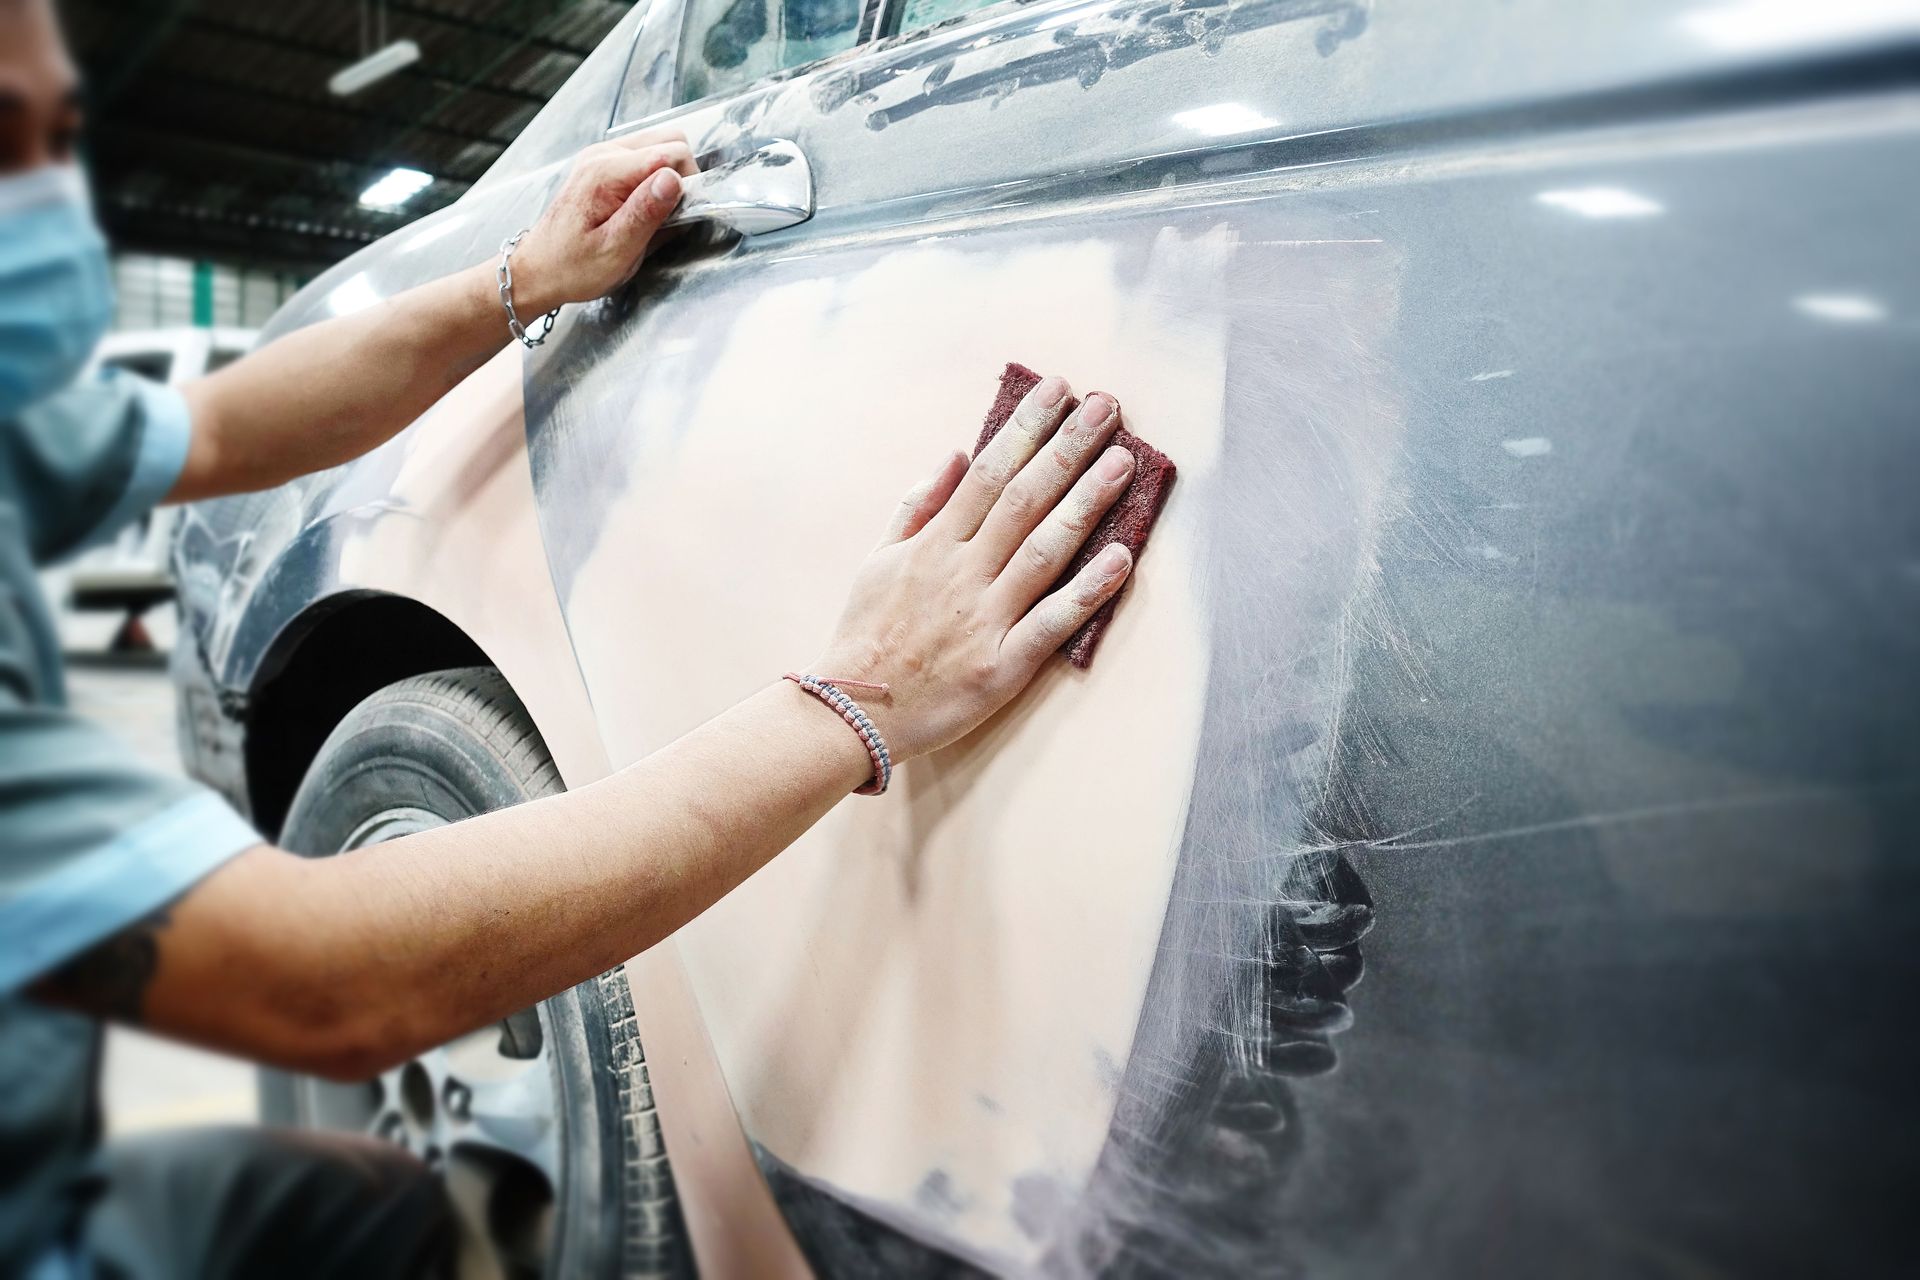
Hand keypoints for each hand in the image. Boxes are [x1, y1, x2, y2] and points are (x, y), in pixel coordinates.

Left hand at [505, 127, 698, 314]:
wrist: (539, 268)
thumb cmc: (574, 266)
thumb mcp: (616, 250)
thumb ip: (646, 213)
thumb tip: (674, 179)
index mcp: (606, 172)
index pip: (673, 154)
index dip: (685, 186)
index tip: (674, 218)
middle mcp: (604, 154)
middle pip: (671, 141)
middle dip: (682, 179)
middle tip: (668, 216)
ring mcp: (603, 155)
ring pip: (661, 145)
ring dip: (669, 178)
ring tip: (653, 214)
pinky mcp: (605, 163)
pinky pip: (646, 157)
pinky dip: (655, 180)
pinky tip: (642, 208)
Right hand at [811, 375, 1137, 762]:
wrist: (852, 713)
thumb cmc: (865, 636)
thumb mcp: (877, 560)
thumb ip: (917, 506)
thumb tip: (954, 454)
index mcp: (933, 545)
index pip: (987, 473)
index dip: (1026, 429)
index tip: (1057, 391)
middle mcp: (962, 573)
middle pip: (1022, 499)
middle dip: (1067, 448)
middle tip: (1107, 407)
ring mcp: (985, 618)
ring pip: (1043, 549)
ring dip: (1086, 502)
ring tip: (1123, 462)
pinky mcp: (1004, 664)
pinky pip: (1053, 622)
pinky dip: (1088, 589)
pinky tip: (1123, 558)